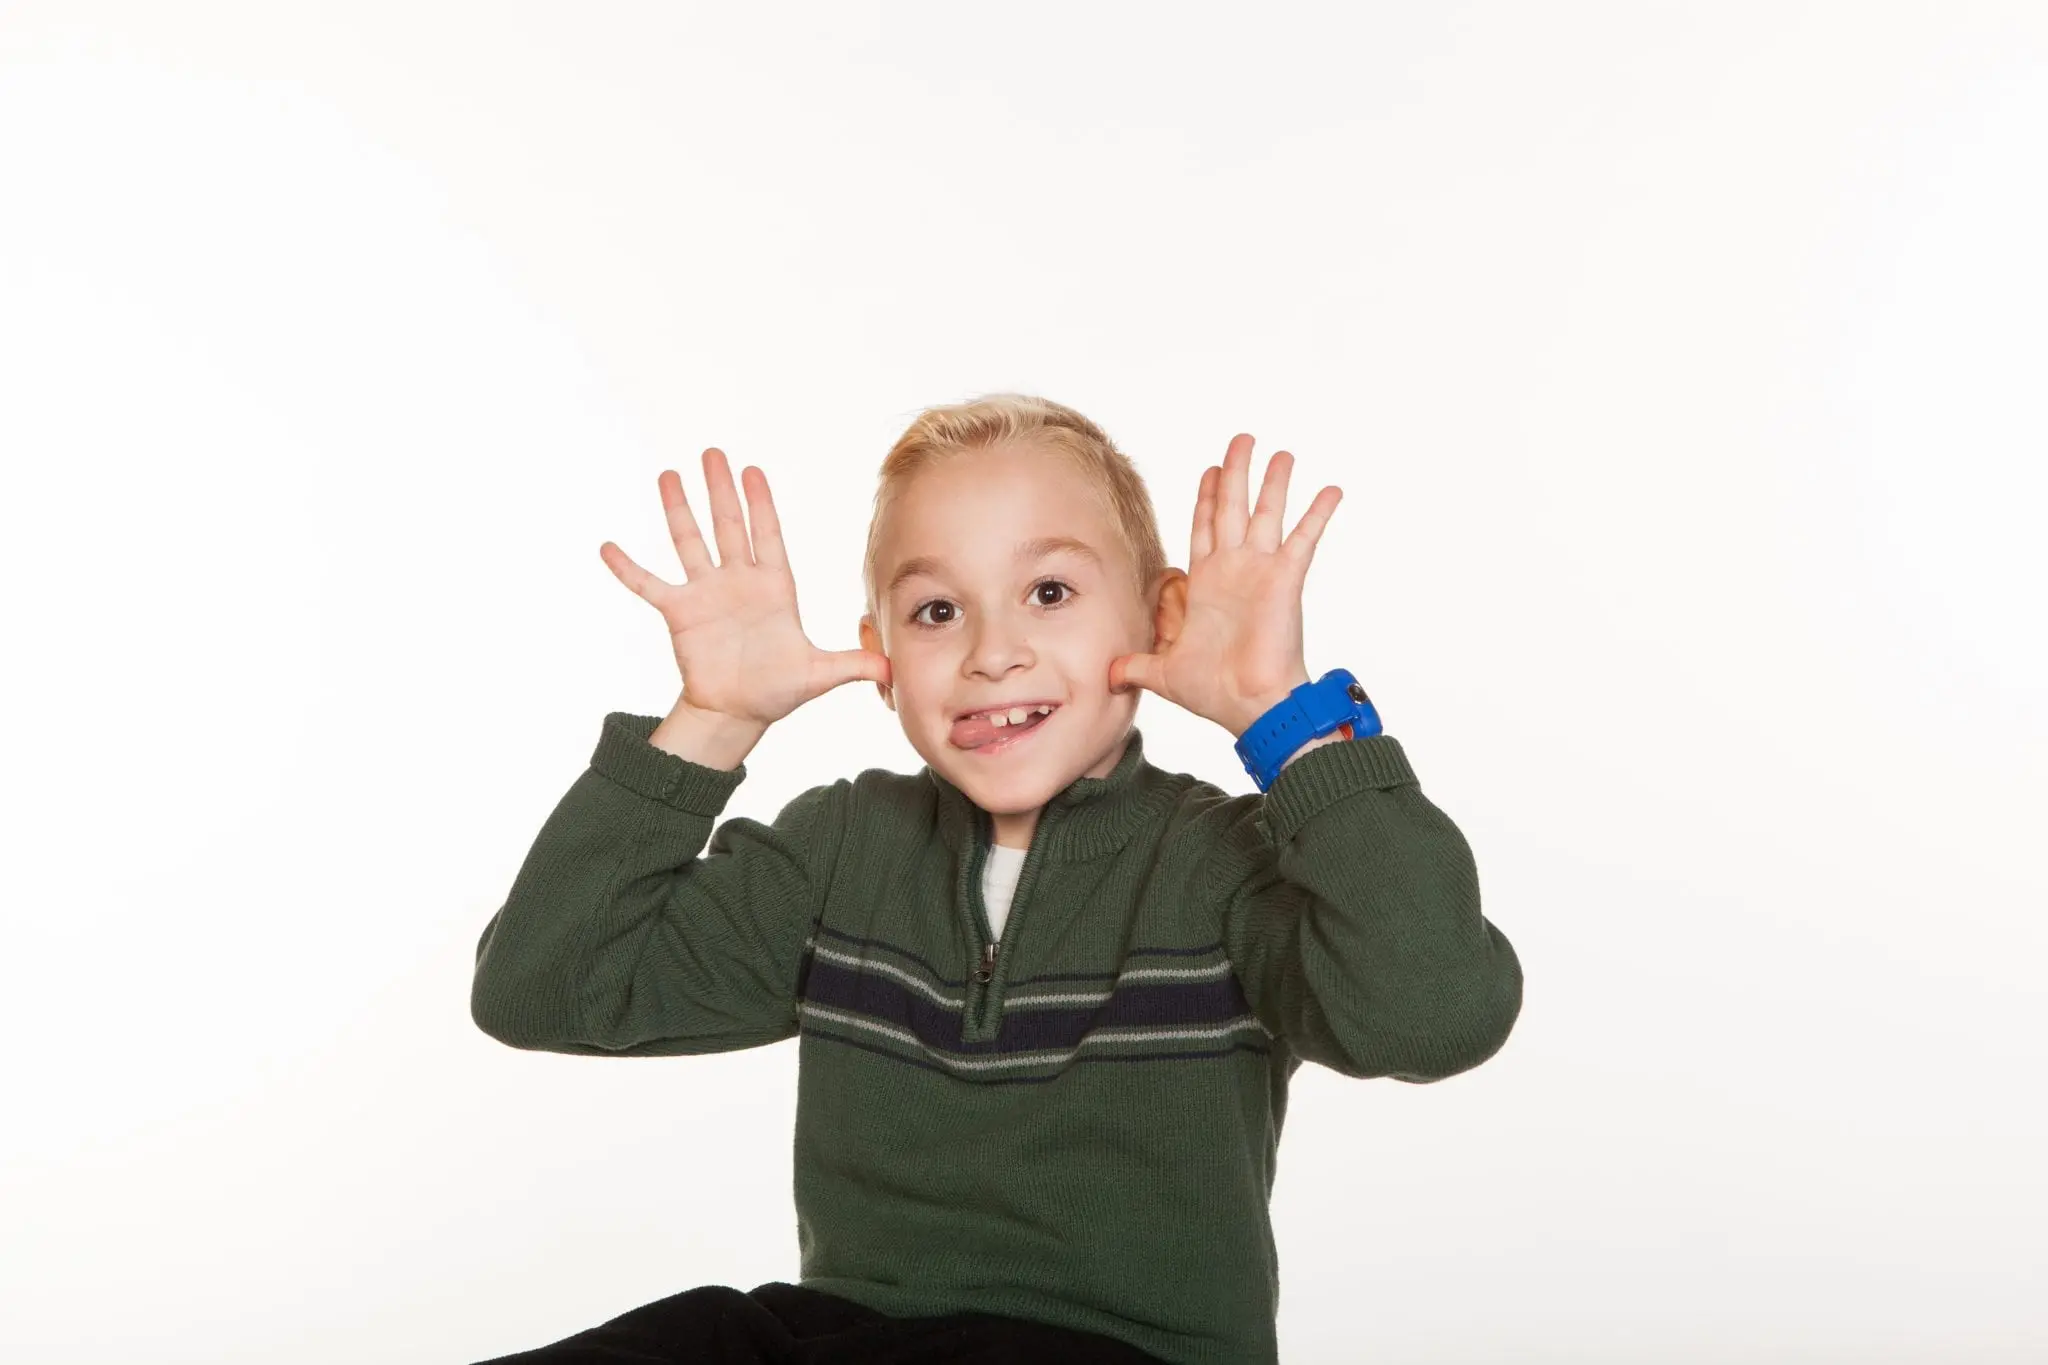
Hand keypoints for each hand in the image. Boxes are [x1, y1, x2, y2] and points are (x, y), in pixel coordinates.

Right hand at [600, 448, 890, 726]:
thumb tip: (894, 670)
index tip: (752, 470)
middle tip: (713, 451)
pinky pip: (649, 585)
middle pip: (728, 526)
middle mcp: (738, 581)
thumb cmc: (778, 689)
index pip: (767, 535)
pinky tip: (608, 547)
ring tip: (668, 475)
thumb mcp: (820, 675)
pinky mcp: (679, 613)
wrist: (738, 712)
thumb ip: (854, 665)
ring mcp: (706, 593)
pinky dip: (628, 568)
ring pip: (689, 543)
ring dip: (678, 510)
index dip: (760, 504)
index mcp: (774, 588)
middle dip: (720, 490)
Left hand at [1109, 434, 1340, 735]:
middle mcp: (1235, 570)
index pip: (1205, 528)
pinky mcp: (1285, 579)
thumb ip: (1137, 665)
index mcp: (1207, 584)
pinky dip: (1318, 513)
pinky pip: (1304, 538)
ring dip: (1275, 482)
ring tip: (1282, 452)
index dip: (1207, 498)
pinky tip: (1332, 489)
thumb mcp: (1162, 672)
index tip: (1211, 469)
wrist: (1250, 707)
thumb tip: (1109, 674)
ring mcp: (1262, 572)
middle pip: (1233, 508)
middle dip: (1236, 473)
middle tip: (1242, 439)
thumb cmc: (1215, 692)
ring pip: (1267, 514)